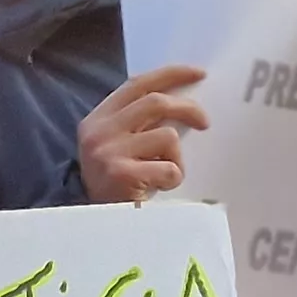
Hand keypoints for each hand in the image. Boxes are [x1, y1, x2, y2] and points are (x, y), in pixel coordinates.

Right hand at [78, 66, 209, 203]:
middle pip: (156, 102)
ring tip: (166, 172)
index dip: (170, 74)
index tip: (199, 74)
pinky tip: (159, 187)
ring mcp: (108, 152)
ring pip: (167, 136)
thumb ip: (136, 122)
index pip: (137, 84)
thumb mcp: (115, 144)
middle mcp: (99, 131)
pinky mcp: (121, 174)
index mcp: (98, 118)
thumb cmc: (113, 182)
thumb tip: (180, 103)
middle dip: (189, 109)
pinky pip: (169, 167)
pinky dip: (173, 177)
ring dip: (177, 156)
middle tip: (204, 122)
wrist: (92, 223)